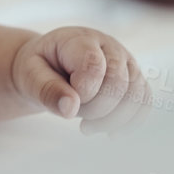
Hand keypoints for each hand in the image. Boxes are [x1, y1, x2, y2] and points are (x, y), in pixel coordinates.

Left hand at [10, 26, 150, 134]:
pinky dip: (130, 122)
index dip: (84, 92)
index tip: (68, 100)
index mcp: (80, 40)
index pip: (94, 65)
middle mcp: (109, 47)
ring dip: (113, 120)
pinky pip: (144, 102)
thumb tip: (70, 108)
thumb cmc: (37, 70)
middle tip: (76, 116)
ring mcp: (125, 62)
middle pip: (119, 83)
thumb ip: (47, 90)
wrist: (47, 67)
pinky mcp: (134, 79)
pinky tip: (110, 133)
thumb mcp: (29, 76)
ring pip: (136, 94)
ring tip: (87, 127)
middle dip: (97, 109)